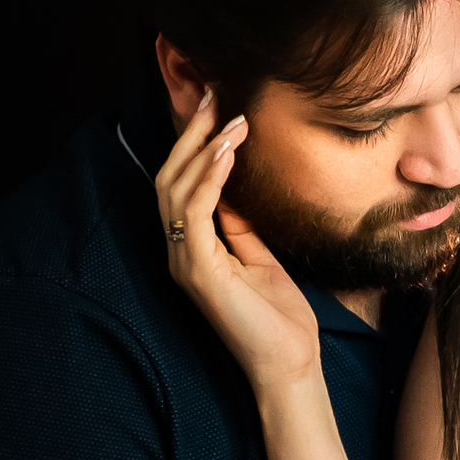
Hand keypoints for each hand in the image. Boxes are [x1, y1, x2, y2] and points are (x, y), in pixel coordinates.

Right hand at [155, 92, 320, 393]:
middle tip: (213, 94)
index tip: (217, 105)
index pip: (182, 183)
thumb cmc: (280, 319)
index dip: (194, 142)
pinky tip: (227, 152)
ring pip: (175, 189)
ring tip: (230, 118)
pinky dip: (209, 177)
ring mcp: (184, 261)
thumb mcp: (261, 259)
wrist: (289, 366)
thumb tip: (235, 190)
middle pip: (169, 177)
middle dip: (190, 133)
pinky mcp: (198, 271)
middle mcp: (180, 251)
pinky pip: (195, 211)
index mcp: (194, 248)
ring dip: (202, 148)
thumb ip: (241, 226)